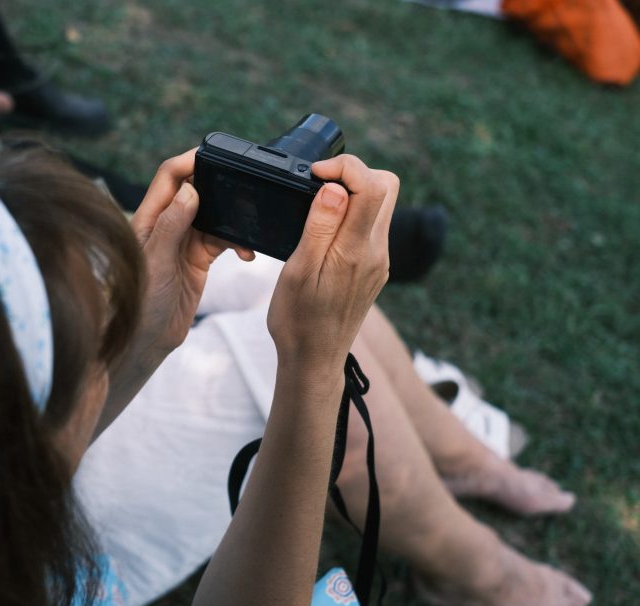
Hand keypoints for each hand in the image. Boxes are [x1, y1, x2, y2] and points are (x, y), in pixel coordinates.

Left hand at [130, 149, 253, 359]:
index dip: (190, 161)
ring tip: (250, 227)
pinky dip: (237, 242)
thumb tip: (190, 189)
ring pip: (214, 215)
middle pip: (196, 190)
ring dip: (233, 218)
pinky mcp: (198, 259)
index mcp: (150, 218)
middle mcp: (166, 225)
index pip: (169, 177)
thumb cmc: (141, 302)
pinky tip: (247, 253)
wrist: (146, 341)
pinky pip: (222, 240)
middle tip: (246, 186)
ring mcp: (183, 242)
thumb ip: (172, 226)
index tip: (214, 154)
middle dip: (220, 186)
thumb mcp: (158, 262)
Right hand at [267, 155, 397, 368]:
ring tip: (316, 209)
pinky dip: (351, 216)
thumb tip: (337, 188)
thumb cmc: (298, 320)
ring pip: (380, 205)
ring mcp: (379, 260)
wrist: (314, 360)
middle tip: (318, 187)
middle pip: (386, 186)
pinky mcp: (374, 268)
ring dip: (352, 195)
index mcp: (356, 250)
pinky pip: (371, 227)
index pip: (372, 185)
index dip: (345, 167)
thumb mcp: (298, 271)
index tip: (314, 174)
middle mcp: (376, 252)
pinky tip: (324, 233)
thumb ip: (319, 227)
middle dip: (354, 174)